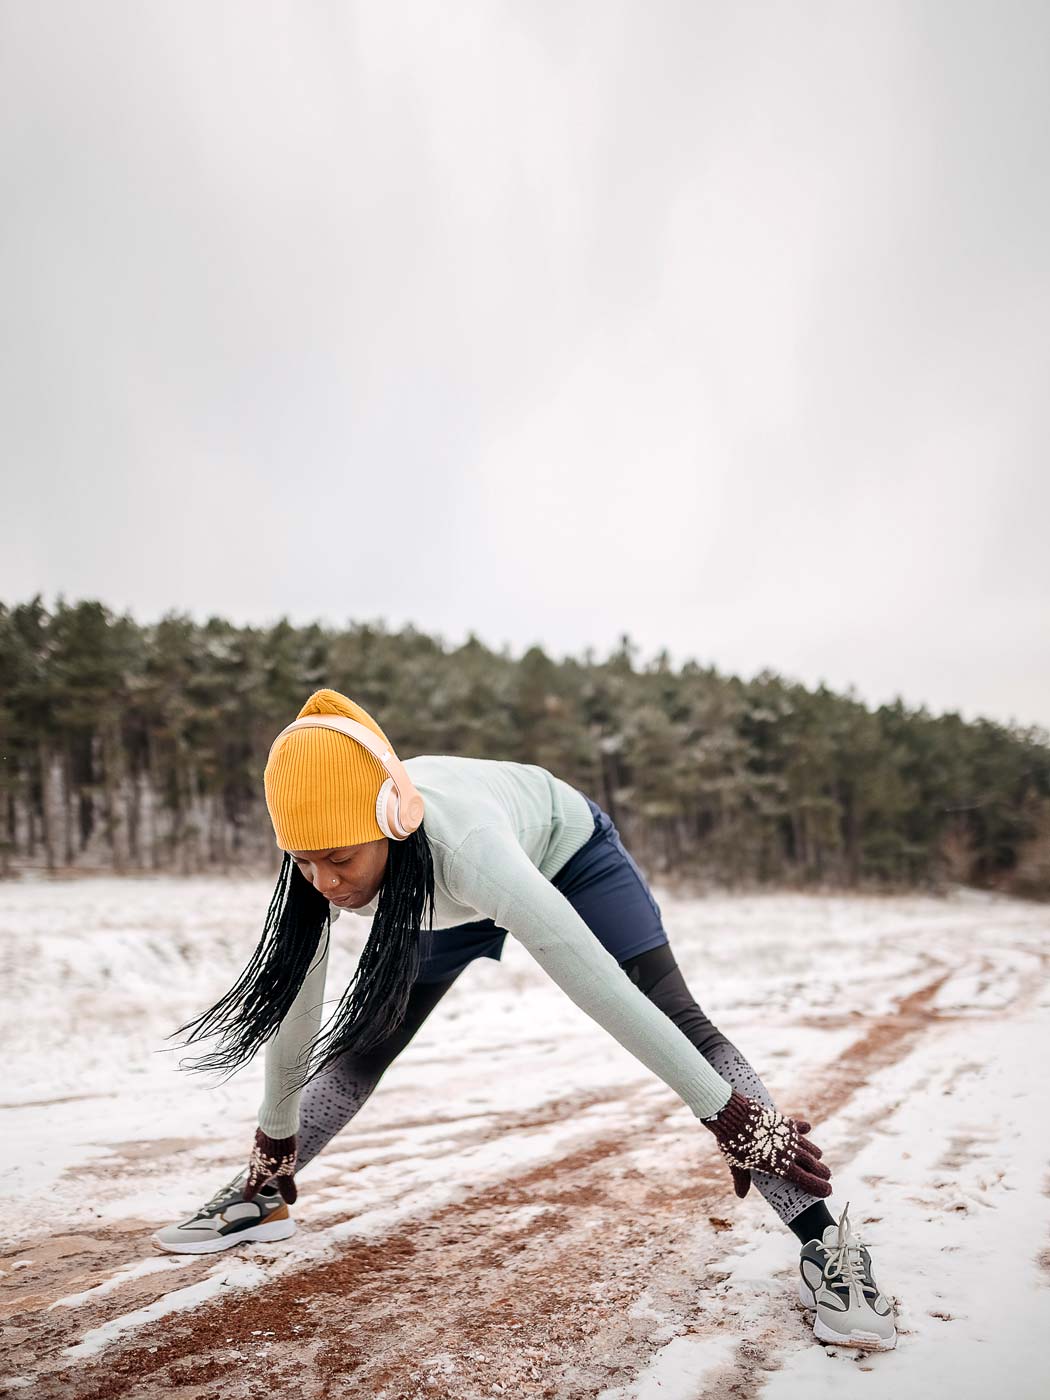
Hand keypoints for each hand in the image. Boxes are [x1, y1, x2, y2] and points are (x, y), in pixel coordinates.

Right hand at [244, 1127, 297, 1203]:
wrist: (276, 1124)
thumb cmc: (280, 1151)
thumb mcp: (286, 1171)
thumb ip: (287, 1186)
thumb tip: (291, 1202)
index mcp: (257, 1174)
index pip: (250, 1188)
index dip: (249, 1194)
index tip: (246, 1199)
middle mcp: (253, 1162)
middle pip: (253, 1174)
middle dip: (254, 1181)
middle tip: (254, 1187)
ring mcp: (256, 1149)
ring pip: (257, 1161)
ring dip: (260, 1167)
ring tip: (265, 1170)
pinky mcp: (260, 1139)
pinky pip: (261, 1150)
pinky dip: (265, 1155)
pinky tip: (270, 1152)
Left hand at [702, 1090, 831, 1198]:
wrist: (733, 1114)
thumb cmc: (733, 1142)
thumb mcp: (737, 1165)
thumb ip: (742, 1180)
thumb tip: (740, 1195)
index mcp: (779, 1167)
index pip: (806, 1181)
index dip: (819, 1187)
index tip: (828, 1191)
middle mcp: (788, 1152)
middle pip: (812, 1164)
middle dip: (821, 1172)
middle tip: (827, 1176)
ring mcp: (788, 1135)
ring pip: (809, 1147)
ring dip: (814, 1153)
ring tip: (817, 1157)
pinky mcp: (784, 1121)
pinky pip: (798, 1126)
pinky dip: (803, 1129)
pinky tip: (807, 1128)